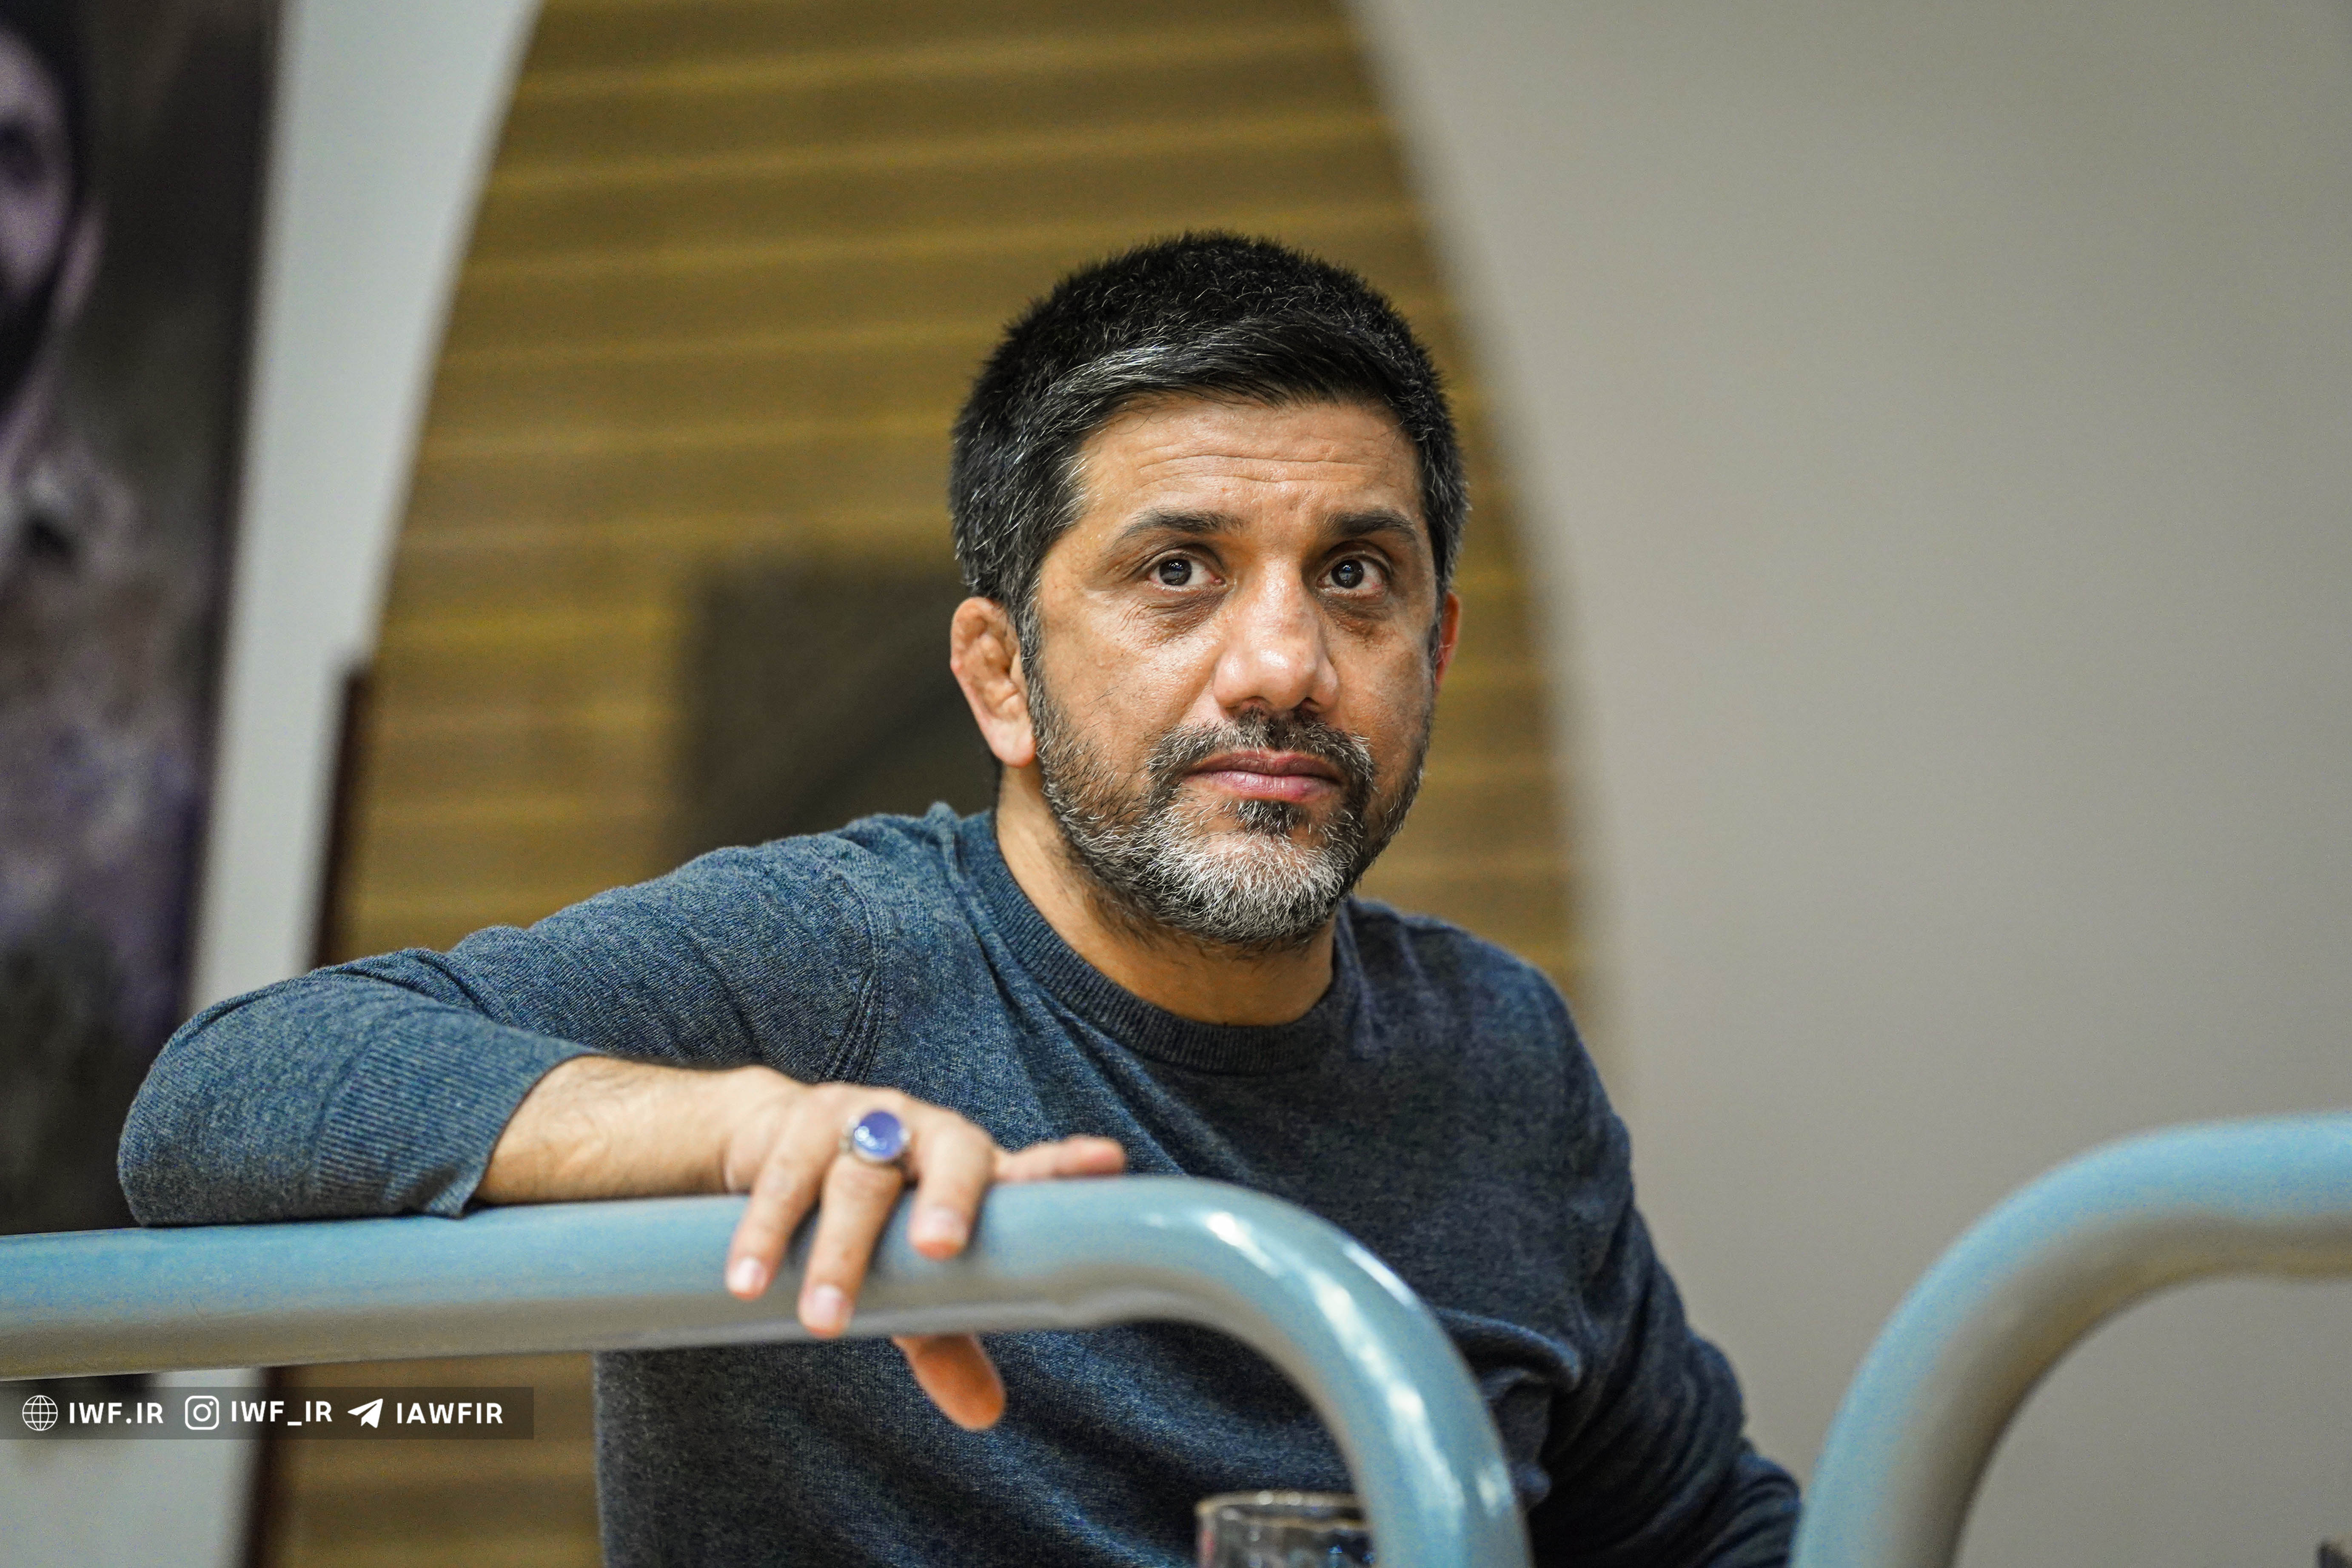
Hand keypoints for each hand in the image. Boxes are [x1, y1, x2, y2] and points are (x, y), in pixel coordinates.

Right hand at [712, 1072, 1125, 1428]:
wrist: (773, 1145)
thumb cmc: (868, 1217)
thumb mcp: (908, 1276)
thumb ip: (945, 1335)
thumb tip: (986, 1414)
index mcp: (974, 1168)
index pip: (1029, 1168)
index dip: (1066, 1165)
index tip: (1107, 1161)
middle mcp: (930, 1134)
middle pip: (952, 1160)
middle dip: (948, 1201)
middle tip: (940, 1251)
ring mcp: (866, 1119)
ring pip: (859, 1179)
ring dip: (839, 1251)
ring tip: (822, 1321)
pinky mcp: (800, 1122)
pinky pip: (784, 1178)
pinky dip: (765, 1232)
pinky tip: (748, 1280)